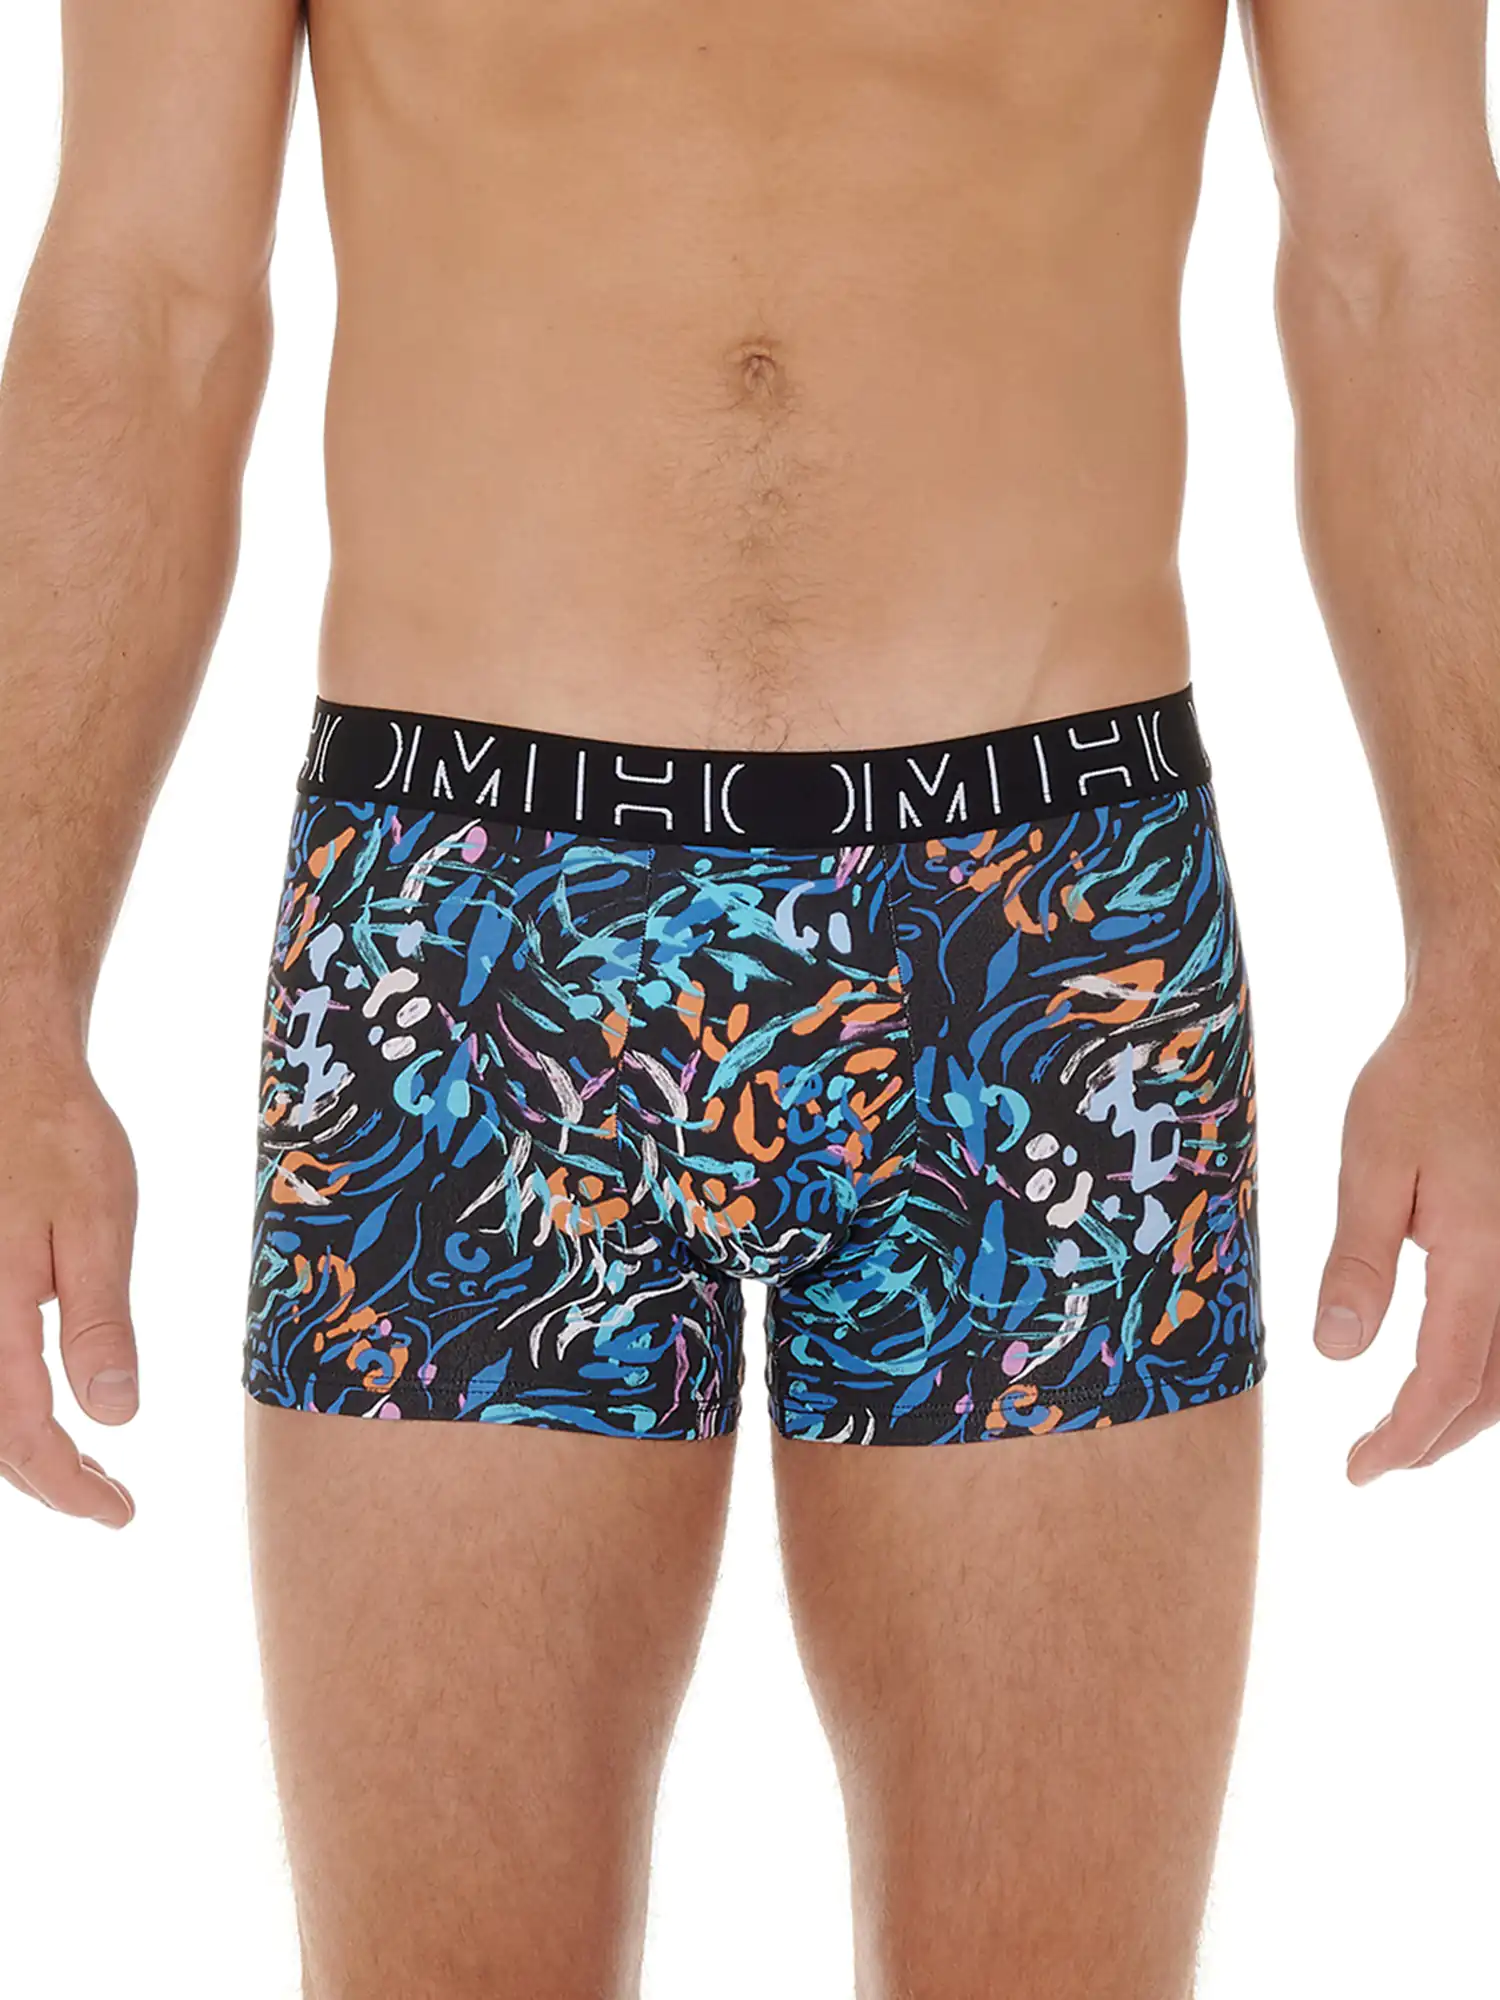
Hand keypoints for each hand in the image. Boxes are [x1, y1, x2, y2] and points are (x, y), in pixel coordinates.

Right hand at [0, 1056, 136, 1524]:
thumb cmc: (59, 1139)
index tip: (120, 1514)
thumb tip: (115, 1417)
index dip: (70, 1488)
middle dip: (48, 1481)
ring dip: (21, 1451)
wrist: (8, 1072)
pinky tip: (41, 1413)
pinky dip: (3, 1409)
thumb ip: (100, 1321)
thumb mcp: (99, 1224)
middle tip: (112, 1501)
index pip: (23, 1437)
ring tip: (83, 1471)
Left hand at [1317, 991, 1499, 1483]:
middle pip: (1494, 1392)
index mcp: (1483, 1256)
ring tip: (1405, 1432)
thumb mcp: (1371, 1163)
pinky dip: (1487, 1371)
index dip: (1405, 1437)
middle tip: (1372, 1461)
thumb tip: (1338, 1351)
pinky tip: (1449, 1374)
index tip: (1358, 1470)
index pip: (1449, 1381)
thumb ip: (1359, 1260)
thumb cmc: (1421, 1083)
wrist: (1481, 1022)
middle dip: (1434, 1439)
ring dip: (1467, 1412)